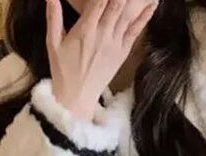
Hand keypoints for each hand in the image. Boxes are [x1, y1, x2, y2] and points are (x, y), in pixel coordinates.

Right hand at [45, 0, 156, 119]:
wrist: (78, 96)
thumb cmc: (63, 69)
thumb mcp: (52, 42)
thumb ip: (53, 16)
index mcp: (85, 30)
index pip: (98, 2)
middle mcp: (103, 35)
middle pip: (116, 5)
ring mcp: (115, 44)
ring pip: (127, 15)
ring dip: (134, 0)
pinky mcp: (123, 53)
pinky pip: (135, 32)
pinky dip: (144, 17)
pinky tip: (152, 5)